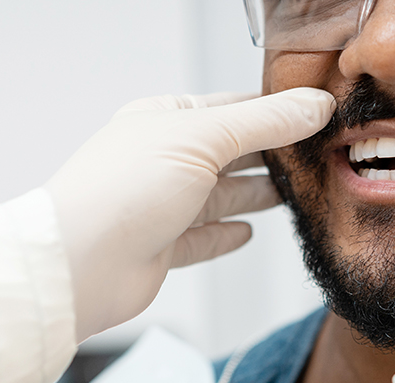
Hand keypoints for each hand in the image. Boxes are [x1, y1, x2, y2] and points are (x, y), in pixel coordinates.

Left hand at [46, 89, 334, 341]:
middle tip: (313, 156)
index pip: (230, 108)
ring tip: (293, 192)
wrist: (80, 264)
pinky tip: (247, 233)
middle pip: (227, 154)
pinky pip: (202, 239)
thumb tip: (314, 107)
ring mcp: (160, 206)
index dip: (273, 111)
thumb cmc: (122, 191)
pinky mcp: (160, 249)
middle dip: (268, 155)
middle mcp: (161, 161)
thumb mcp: (203, 138)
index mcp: (163, 120)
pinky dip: (226, 234)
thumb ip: (264, 123)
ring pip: (219, 196)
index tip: (314, 116)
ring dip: (254, 194)